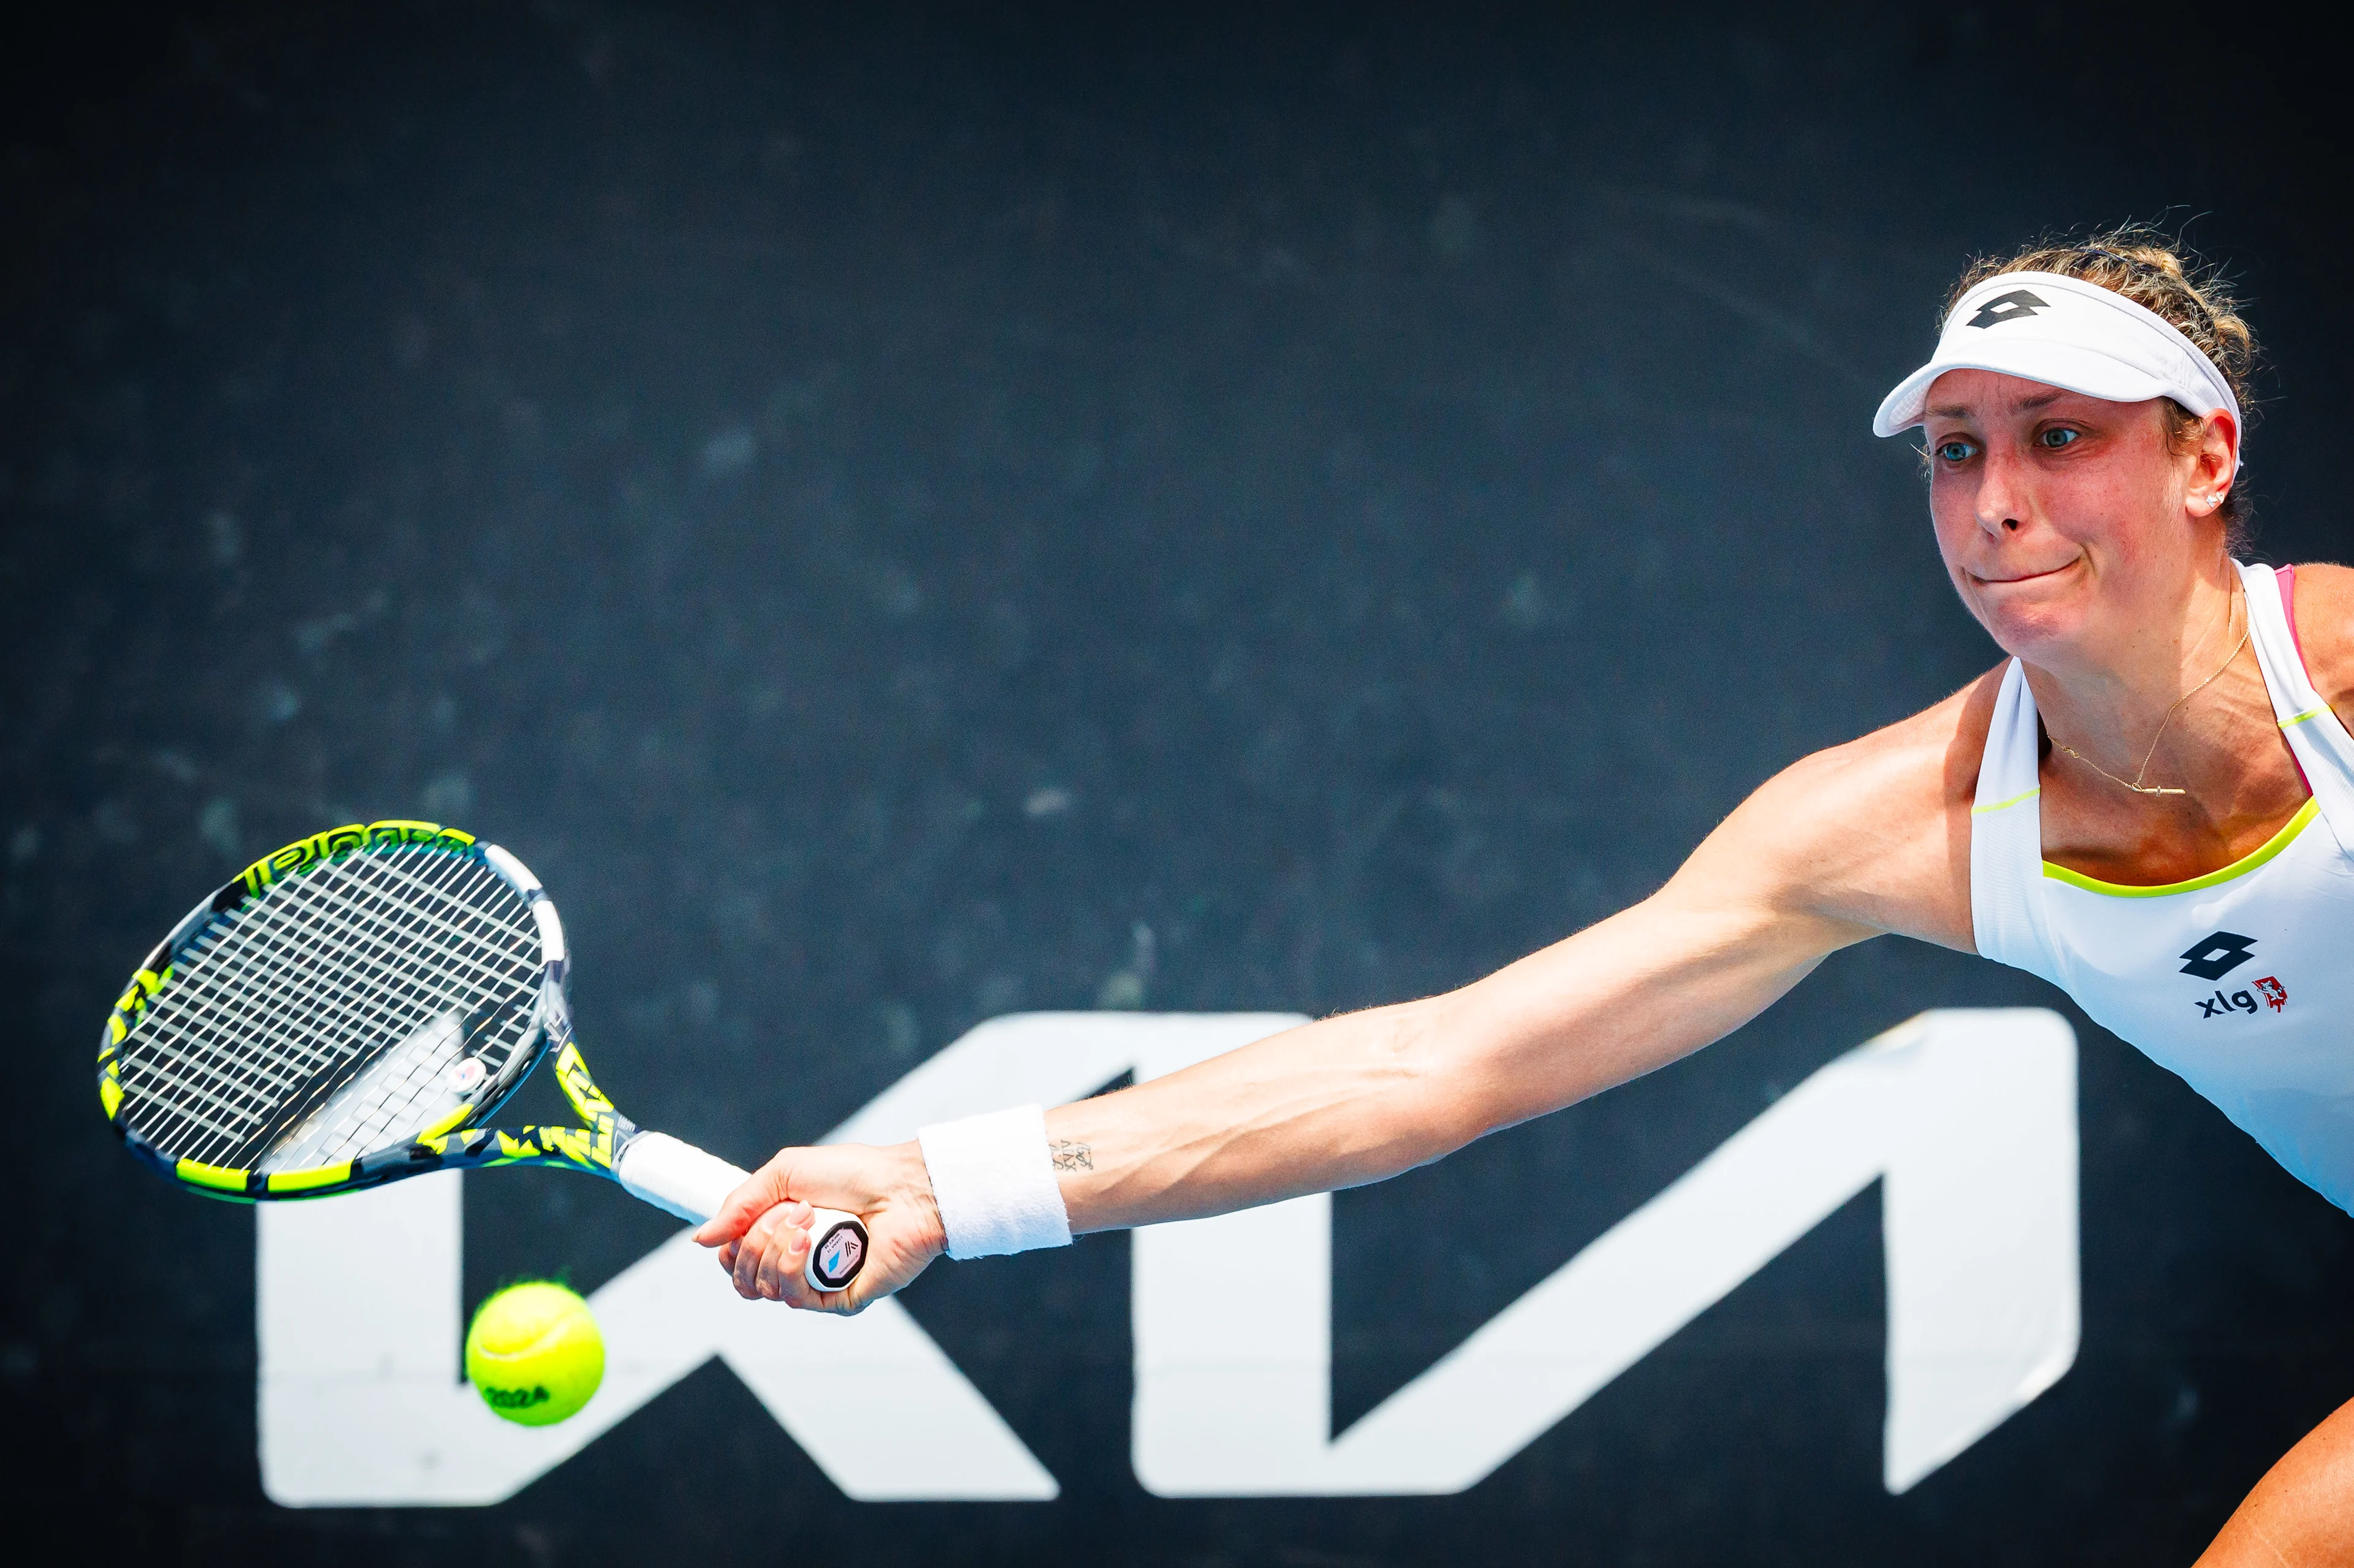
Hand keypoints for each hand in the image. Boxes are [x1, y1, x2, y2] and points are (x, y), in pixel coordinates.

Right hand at [693, 1140, 944, 1312]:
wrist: (902, 1187)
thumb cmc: (853, 1175)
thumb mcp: (785, 1174)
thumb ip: (740, 1204)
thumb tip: (700, 1239)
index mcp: (782, 1237)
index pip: (734, 1262)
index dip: (729, 1248)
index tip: (742, 1223)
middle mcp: (797, 1264)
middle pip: (742, 1278)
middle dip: (752, 1242)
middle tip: (787, 1212)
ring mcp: (818, 1284)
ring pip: (763, 1288)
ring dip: (774, 1248)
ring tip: (806, 1219)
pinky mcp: (840, 1300)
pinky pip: (794, 1298)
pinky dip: (790, 1267)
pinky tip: (806, 1241)